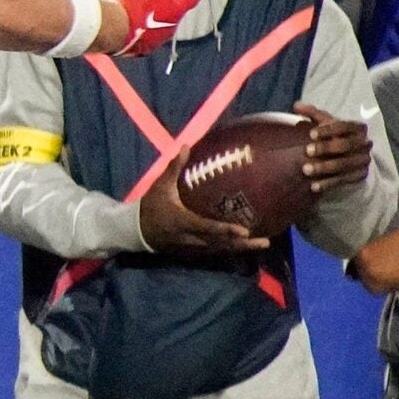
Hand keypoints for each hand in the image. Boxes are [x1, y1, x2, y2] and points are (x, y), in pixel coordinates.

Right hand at [107, 0, 205, 56]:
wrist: (109, 29)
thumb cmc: (131, 2)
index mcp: (175, 10)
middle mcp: (169, 28)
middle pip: (174, 14)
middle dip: (171, 6)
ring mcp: (154, 41)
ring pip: (159, 28)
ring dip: (155, 20)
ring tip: (145, 14)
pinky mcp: (139, 50)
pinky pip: (144, 40)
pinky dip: (141, 32)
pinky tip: (133, 28)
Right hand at [137, 159, 266, 253]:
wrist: (133, 231)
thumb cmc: (150, 207)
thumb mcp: (160, 186)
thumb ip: (174, 168)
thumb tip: (186, 145)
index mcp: (183, 221)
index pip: (207, 228)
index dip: (226, 230)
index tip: (244, 230)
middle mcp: (190, 238)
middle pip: (220, 244)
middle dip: (242, 244)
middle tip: (265, 241)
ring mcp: (191, 248)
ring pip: (219, 250)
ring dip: (240, 249)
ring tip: (261, 243)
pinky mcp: (190, 252)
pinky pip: (213, 252)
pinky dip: (229, 249)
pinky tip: (242, 246)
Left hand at [294, 100, 372, 195]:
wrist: (352, 156)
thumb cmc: (335, 135)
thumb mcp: (327, 123)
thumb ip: (313, 113)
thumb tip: (296, 105)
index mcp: (358, 128)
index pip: (345, 126)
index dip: (329, 129)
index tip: (311, 133)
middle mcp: (364, 143)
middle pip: (345, 145)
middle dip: (326, 148)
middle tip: (306, 151)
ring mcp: (363, 160)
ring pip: (344, 164)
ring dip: (324, 167)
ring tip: (305, 170)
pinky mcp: (360, 175)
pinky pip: (343, 180)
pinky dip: (328, 183)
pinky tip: (313, 186)